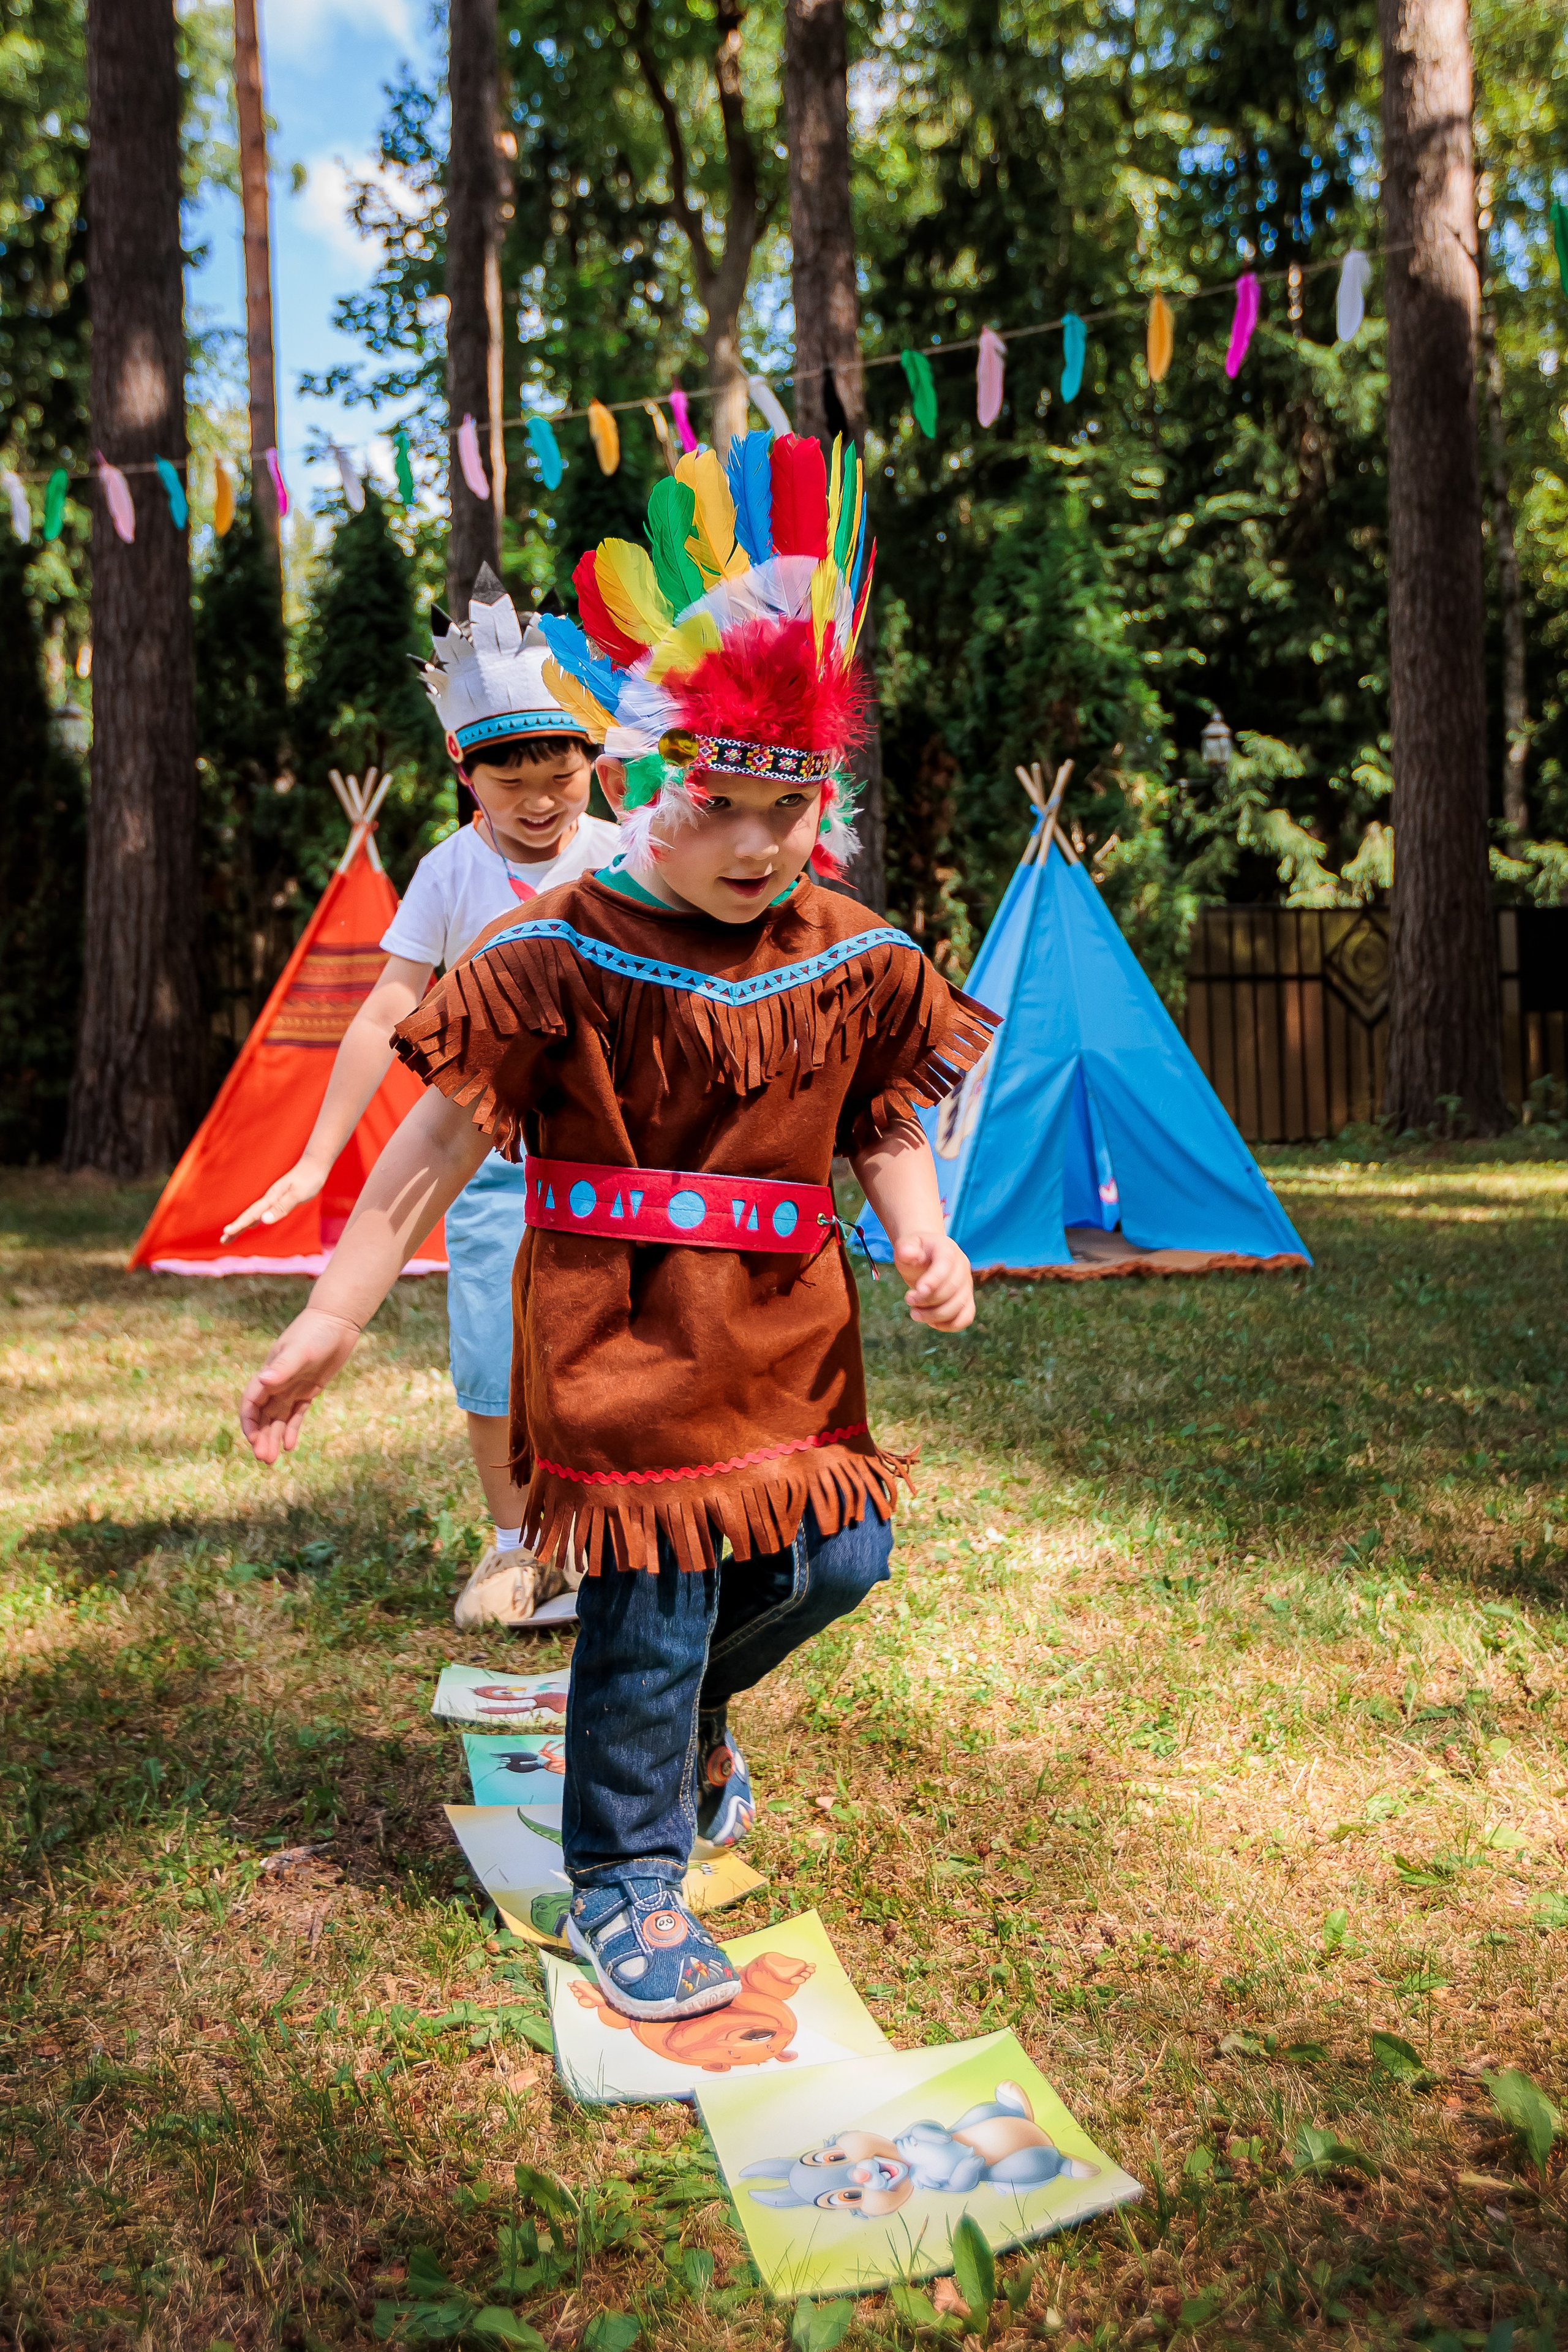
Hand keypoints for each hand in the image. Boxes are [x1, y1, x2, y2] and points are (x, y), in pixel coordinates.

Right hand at [221, 1157, 327, 1243]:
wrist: (315, 1164)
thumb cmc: (309, 1179)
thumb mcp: (297, 1195)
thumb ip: (282, 1207)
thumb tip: (263, 1220)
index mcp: (271, 1198)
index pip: (251, 1214)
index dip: (239, 1225)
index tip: (226, 1233)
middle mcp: (269, 1198)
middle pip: (248, 1215)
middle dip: (236, 1228)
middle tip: (223, 1241)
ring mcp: (273, 1197)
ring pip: (253, 1214)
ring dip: (242, 1225)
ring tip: (230, 1235)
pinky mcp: (279, 1198)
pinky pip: (261, 1211)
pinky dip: (253, 1220)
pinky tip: (252, 1224)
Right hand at [239, 1308, 361, 1464]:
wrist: (337, 1322)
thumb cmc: (315, 1332)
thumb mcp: (300, 1351)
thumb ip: (282, 1367)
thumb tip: (263, 1380)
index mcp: (269, 1374)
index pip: (251, 1403)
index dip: (250, 1423)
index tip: (254, 1441)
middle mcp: (276, 1384)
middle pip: (264, 1416)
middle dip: (262, 1438)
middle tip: (265, 1460)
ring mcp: (291, 1388)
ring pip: (278, 1419)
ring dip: (274, 1438)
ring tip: (272, 1461)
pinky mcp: (308, 1390)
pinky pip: (297, 1414)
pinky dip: (292, 1430)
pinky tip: (290, 1446)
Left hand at [892, 1232, 974, 1329]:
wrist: (927, 1256)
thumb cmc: (916, 1251)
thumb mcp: (907, 1245)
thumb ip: (906, 1248)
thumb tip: (907, 1254)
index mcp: (947, 1250)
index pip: (946, 1264)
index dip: (934, 1280)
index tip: (917, 1290)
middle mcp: (962, 1267)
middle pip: (952, 1289)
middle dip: (927, 1299)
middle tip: (908, 1299)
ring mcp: (966, 1285)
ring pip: (959, 1306)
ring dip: (934, 1315)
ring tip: (914, 1313)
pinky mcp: (966, 1300)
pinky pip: (965, 1318)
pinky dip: (948, 1325)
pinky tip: (930, 1322)